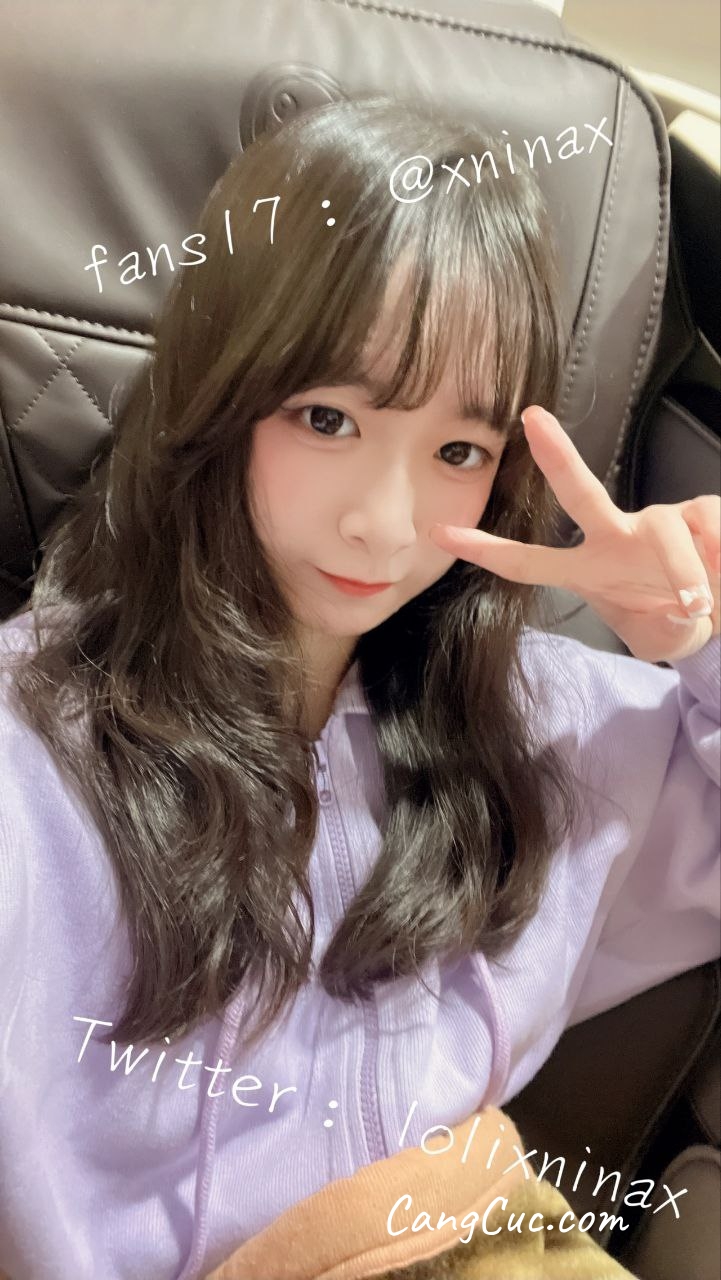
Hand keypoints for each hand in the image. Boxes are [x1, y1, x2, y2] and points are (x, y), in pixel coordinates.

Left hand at [429, 405, 720, 663]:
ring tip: (697, 602)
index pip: (527, 562)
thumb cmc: (670, 618)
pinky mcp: (702, 511)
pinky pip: (709, 526)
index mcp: (589, 569)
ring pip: (667, 533)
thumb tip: (684, 611)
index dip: (484, 550)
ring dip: (684, 573)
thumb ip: (660, 628)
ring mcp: (659, 522)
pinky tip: (718, 575)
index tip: (437, 533)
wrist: (717, 615)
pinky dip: (717, 558)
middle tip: (533, 419)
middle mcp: (617, 537)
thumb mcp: (652, 634)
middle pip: (580, 493)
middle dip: (556, 456)